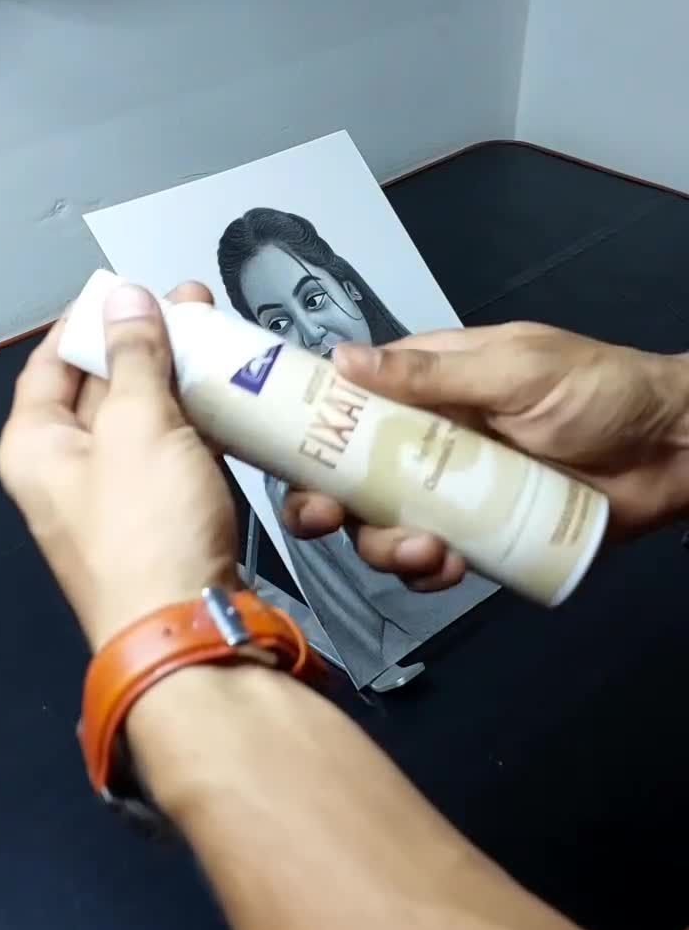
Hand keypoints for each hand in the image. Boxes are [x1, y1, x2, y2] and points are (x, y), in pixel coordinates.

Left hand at [0, 281, 239, 651]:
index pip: (51, 361)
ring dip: (180, 381)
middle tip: (192, 306)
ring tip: (221, 341)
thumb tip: (124, 298)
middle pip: (102, 387)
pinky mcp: (162, 517)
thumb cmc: (147, 527)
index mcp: (36, 444)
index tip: (130, 289)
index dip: (90, 320)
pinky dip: (200, 426)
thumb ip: (134, 357)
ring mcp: (118, 496)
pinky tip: (234, 399)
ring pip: (145, 421)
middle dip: (147, 344)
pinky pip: (175, 455)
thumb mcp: (137, 425)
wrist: (188, 624)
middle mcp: (68, 470)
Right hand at [283, 322, 688, 588]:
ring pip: (383, 525)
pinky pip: (432, 559)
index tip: (279, 454)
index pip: (347, 404)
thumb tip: (343, 360)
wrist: (671, 452)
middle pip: (348, 476)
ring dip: (384, 544)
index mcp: (428, 387)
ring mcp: (451, 493)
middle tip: (325, 518)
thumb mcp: (515, 368)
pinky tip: (449, 567)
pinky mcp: (479, 536)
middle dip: (326, 501)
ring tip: (425, 549)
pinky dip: (428, 570)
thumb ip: (431, 372)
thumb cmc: (599, 391)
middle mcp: (428, 441)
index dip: (305, 428)